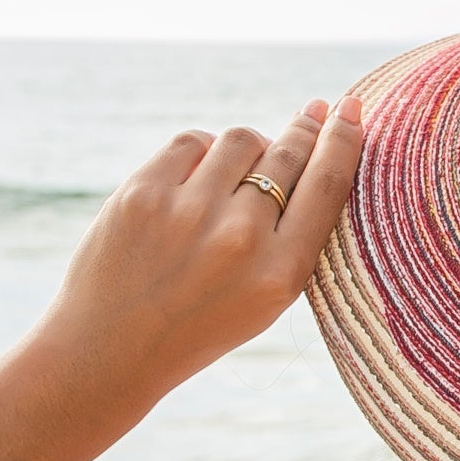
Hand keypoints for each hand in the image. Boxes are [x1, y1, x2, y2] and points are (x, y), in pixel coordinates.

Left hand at [30, 96, 363, 405]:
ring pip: (241, 140)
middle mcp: (240, 240)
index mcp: (280, 274)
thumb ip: (293, 238)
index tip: (350, 110)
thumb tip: (313, 153)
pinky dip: (202, 152)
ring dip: (249, 147)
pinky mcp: (142, 193)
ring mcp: (188, 213)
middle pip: (288, 155)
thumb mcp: (267, 299)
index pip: (327, 186)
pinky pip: (191, 142)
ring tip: (242, 169)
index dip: (343, 140)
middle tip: (316, 111)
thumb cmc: (199, 323)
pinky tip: (200, 174)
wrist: (108, 350)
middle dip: (306, 128)